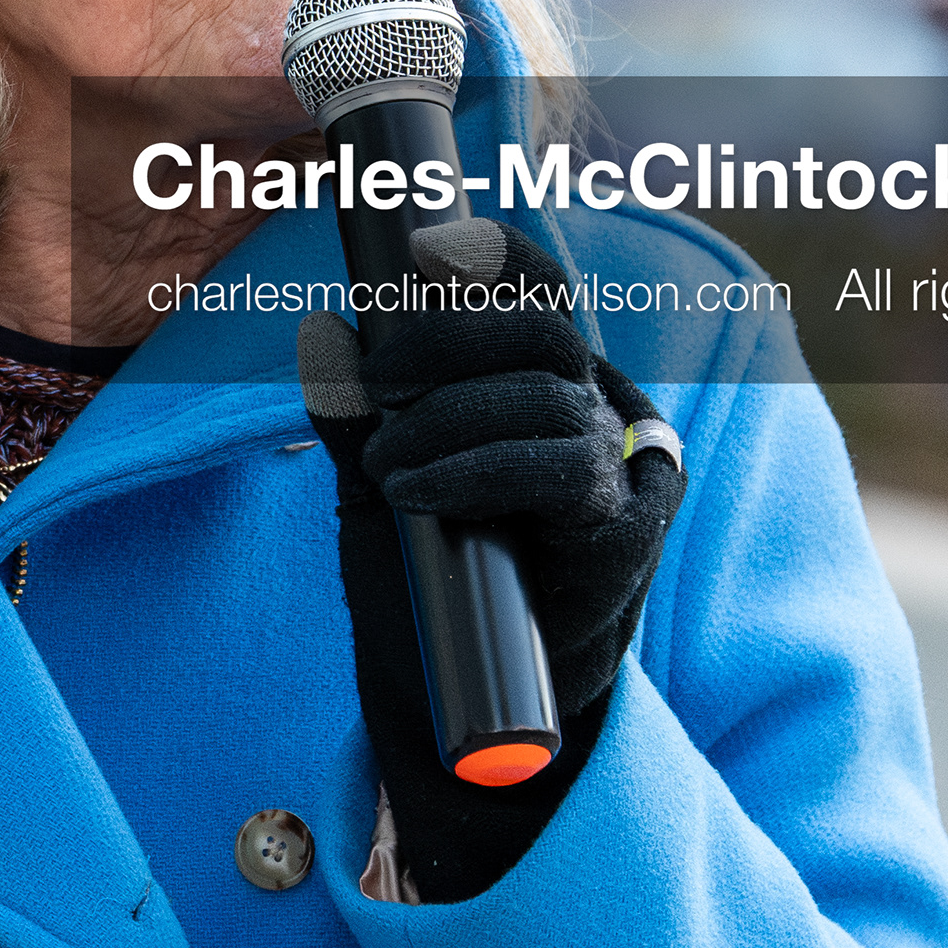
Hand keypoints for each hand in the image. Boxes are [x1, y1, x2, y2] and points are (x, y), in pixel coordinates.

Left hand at [297, 216, 683, 901]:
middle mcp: (587, 406)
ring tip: (382, 468)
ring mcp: (613, 464)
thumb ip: (357, 412)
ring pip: (541, 397)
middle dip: (448, 337)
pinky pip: (557, 470)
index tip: (423, 253)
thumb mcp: (376, 482)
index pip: (534, 287)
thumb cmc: (429, 577)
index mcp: (534, 379)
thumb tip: (325, 334)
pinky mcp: (622, 527)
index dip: (491, 257)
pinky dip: (478, 471)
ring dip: (445, 422)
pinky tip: (419, 491)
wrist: (466, 694)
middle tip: (378, 382)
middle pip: (538, 327)